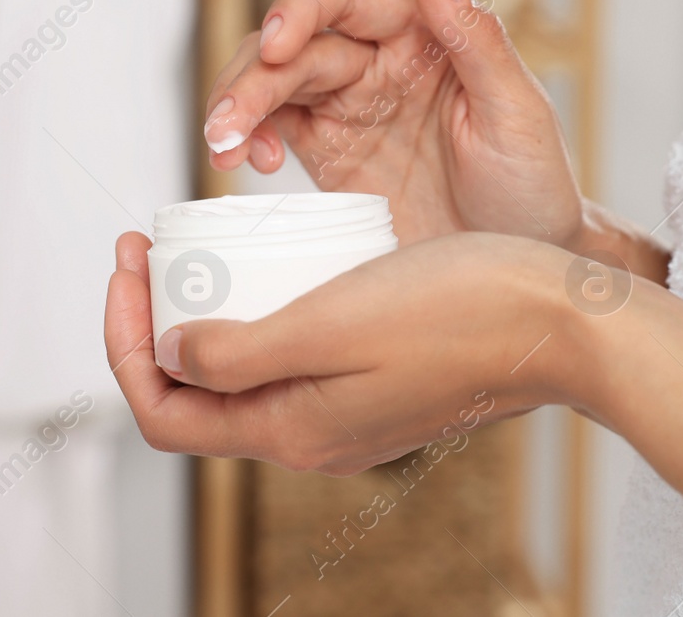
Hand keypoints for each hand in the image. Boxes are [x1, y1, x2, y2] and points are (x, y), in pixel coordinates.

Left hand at [105, 230, 579, 473]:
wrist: (559, 319)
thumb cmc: (456, 310)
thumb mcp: (329, 324)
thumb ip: (238, 355)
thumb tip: (166, 359)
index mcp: (293, 430)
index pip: (165, 414)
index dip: (123, 343)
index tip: (127, 261)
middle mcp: (316, 435)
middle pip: (200, 395)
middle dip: (157, 323)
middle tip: (156, 248)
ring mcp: (351, 413)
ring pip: (248, 374)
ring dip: (211, 318)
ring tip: (207, 249)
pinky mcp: (381, 382)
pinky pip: (297, 359)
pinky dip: (264, 315)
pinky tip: (280, 262)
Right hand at [202, 0, 582, 246]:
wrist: (519, 271)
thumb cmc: (533, 186)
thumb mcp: (516, 112)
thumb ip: (474, 38)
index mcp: (421, 37)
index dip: (300, 11)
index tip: (277, 46)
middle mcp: (378, 64)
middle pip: (295, 46)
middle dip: (252, 76)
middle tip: (226, 123)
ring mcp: (349, 111)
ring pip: (272, 84)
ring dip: (237, 105)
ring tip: (223, 143)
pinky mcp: (329, 159)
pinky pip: (273, 131)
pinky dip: (250, 138)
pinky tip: (251, 161)